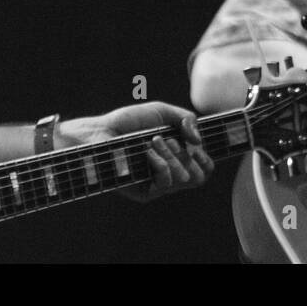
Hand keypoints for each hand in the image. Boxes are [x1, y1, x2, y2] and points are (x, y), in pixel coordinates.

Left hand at [60, 102, 213, 201]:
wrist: (100, 132)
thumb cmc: (127, 123)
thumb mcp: (161, 112)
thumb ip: (186, 119)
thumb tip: (198, 140)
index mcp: (176, 157)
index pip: (204, 169)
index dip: (206, 157)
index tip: (194, 143)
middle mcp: (170, 173)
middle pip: (200, 177)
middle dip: (189, 154)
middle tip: (169, 140)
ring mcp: (157, 185)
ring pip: (185, 179)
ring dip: (173, 156)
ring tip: (153, 142)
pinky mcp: (145, 193)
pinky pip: (166, 184)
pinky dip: (161, 164)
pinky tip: (147, 153)